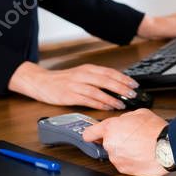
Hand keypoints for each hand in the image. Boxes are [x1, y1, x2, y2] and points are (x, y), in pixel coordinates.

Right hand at [7, 61, 137, 110]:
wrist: (41, 82)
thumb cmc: (63, 80)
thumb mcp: (81, 75)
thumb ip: (96, 78)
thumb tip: (115, 86)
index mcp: (87, 69)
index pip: (109, 72)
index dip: (123, 78)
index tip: (134, 85)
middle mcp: (83, 75)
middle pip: (106, 80)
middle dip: (121, 87)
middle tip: (132, 94)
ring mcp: (75, 85)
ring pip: (97, 90)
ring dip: (111, 97)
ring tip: (122, 104)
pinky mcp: (69, 95)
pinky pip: (87, 100)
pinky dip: (98, 103)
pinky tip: (106, 107)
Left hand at [82, 108, 167, 175]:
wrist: (166, 147)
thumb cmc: (155, 130)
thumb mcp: (139, 113)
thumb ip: (125, 118)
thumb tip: (122, 121)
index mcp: (110, 128)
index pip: (89, 133)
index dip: (90, 134)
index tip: (90, 136)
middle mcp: (110, 144)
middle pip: (106, 143)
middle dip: (116, 140)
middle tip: (131, 137)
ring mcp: (116, 158)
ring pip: (116, 154)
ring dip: (124, 151)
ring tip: (140, 146)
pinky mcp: (124, 170)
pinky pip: (123, 163)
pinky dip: (130, 160)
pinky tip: (141, 154)